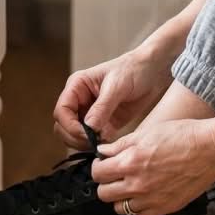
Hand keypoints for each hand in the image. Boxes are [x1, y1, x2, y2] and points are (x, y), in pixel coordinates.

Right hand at [53, 46, 173, 149]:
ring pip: (75, 136)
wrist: (152, 71)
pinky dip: (96, 145)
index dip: (69, 126)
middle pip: (63, 127)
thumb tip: (88, 128)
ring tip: (101, 144)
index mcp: (77, 87)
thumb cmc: (133, 70)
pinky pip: (92, 139)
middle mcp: (79, 101)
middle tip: (94, 143)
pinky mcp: (103, 124)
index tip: (86, 134)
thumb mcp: (117, 86)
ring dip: (84, 144)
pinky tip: (108, 145)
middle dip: (75, 137)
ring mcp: (90, 113)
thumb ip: (102, 107)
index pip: (62, 111)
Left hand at [89, 117, 214, 214]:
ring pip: (119, 208)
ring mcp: (150, 199)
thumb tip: (103, 152)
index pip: (97, 173)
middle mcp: (137, 184)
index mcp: (130, 162)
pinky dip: (138, 207)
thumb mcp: (147, 132)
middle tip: (114, 175)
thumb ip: (121, 145)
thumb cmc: (182, 135)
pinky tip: (145, 195)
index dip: (99, 167)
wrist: (210, 149)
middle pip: (104, 194)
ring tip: (130, 186)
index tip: (104, 163)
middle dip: (106, 183)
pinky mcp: (164, 208)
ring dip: (120, 197)